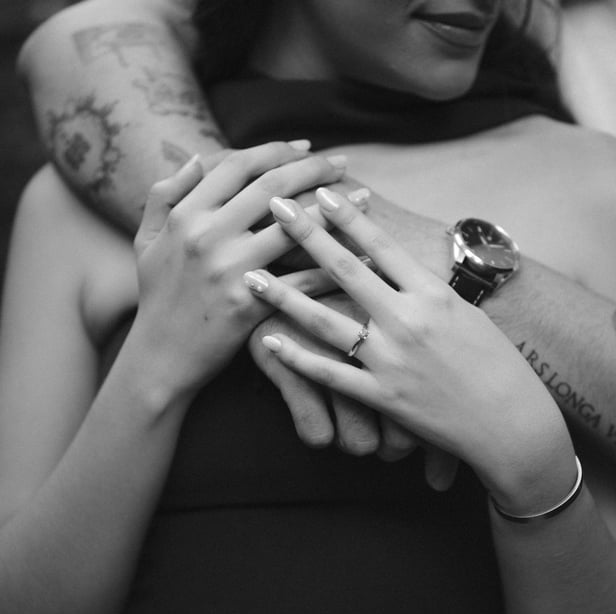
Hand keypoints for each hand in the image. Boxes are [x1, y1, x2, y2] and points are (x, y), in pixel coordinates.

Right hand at [129, 144, 343, 398]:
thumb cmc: (158, 298)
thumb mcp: (146, 240)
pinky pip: (300, 280)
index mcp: (185, 214)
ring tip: (364, 198)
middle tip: (342, 165)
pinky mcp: (248, 305)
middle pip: (272, 187)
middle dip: (314, 170)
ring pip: (293, 228)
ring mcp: (228, 270)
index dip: (277, 150)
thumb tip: (195, 157)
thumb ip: (165, 194)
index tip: (306, 148)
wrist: (160, 357)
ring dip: (335, 210)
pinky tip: (362, 256)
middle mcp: (207, 235)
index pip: (239, 165)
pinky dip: (334, 267)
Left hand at [244, 188, 572, 504]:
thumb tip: (395, 263)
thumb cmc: (496, 364)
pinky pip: (330, 374)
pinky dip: (297, 357)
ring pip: (326, 321)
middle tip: (273, 207)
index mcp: (434, 294)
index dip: (346, 215)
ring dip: (284, 295)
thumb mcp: (467, 314)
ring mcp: (393, 360)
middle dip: (306, 235)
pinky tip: (269, 340)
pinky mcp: (383, 397)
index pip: (382, 245)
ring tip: (250, 275)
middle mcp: (409, 321)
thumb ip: (427, 290)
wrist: (511, 422)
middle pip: (346, 270)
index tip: (318, 192)